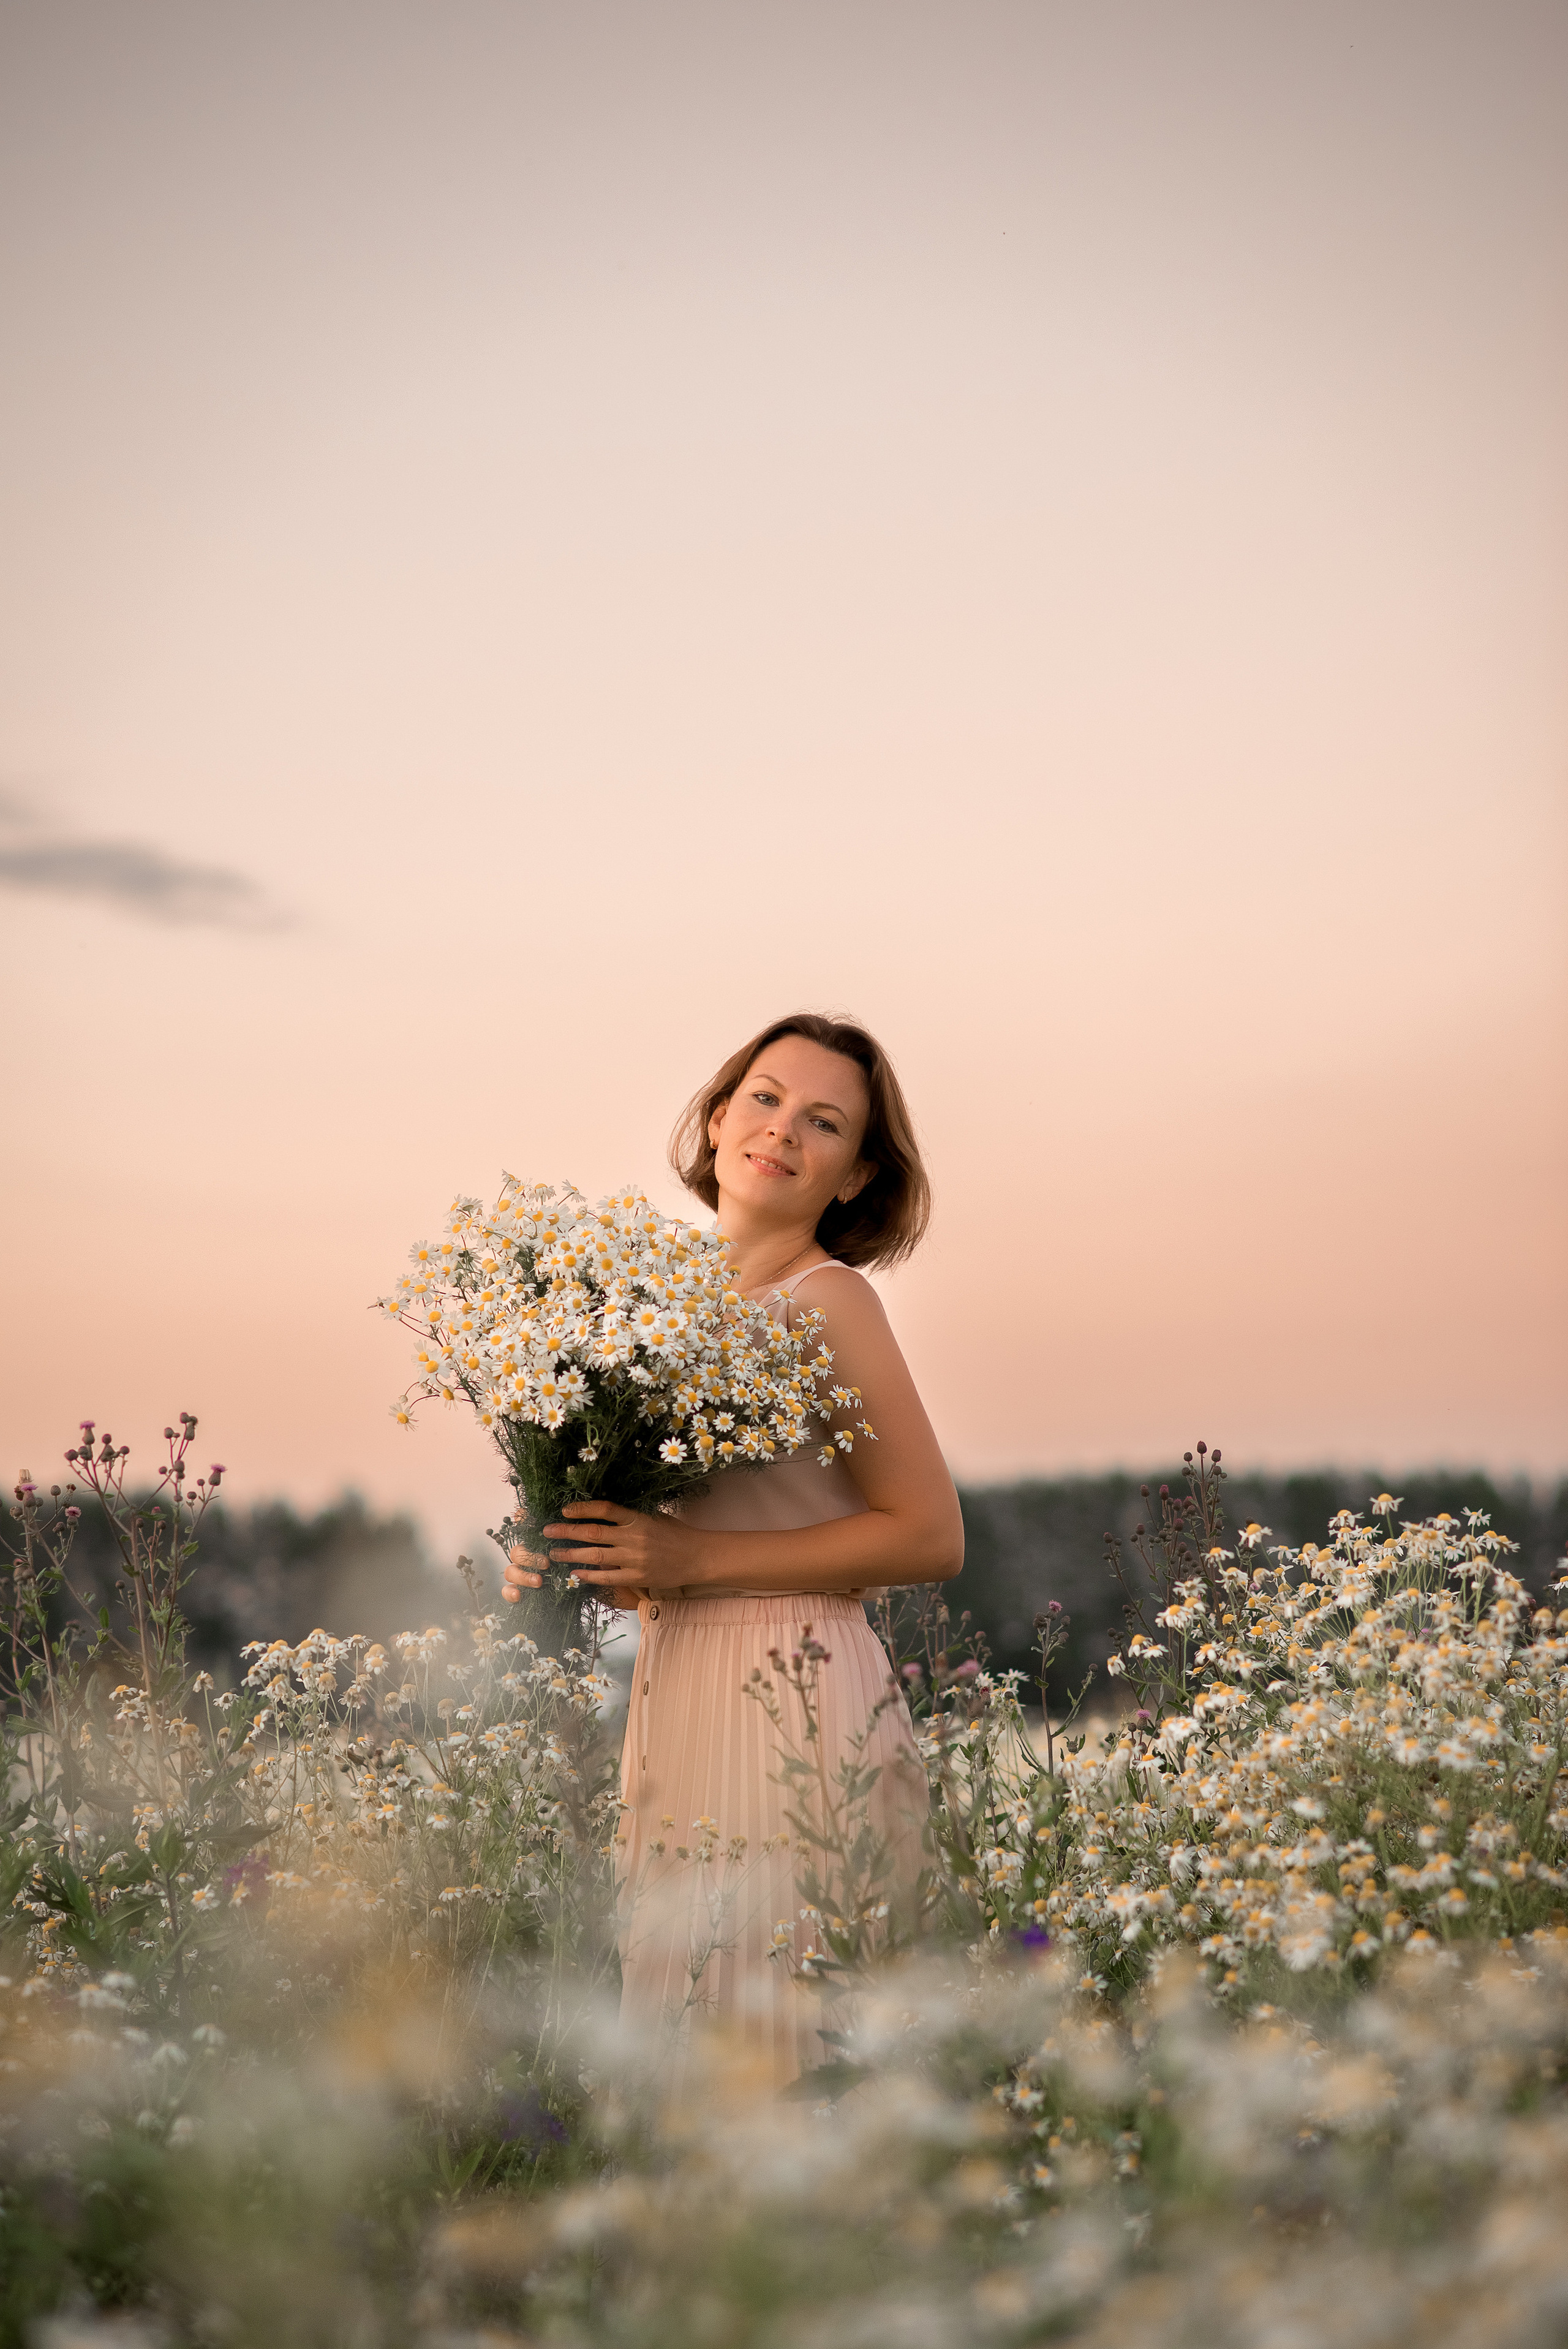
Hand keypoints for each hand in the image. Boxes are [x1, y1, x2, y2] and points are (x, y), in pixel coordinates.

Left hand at [506, 1500, 699, 1602]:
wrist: (696, 1557)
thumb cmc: (675, 1534)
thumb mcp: (653, 1517)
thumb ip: (629, 1518)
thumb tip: (601, 1517)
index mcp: (637, 1519)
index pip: (604, 1510)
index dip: (581, 1509)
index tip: (564, 1510)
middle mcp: (633, 1538)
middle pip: (593, 1533)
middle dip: (567, 1532)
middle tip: (547, 1532)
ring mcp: (634, 1559)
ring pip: (595, 1556)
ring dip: (571, 1554)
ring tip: (554, 1553)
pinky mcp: (636, 1578)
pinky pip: (607, 1577)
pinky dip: (589, 1575)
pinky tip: (575, 1573)